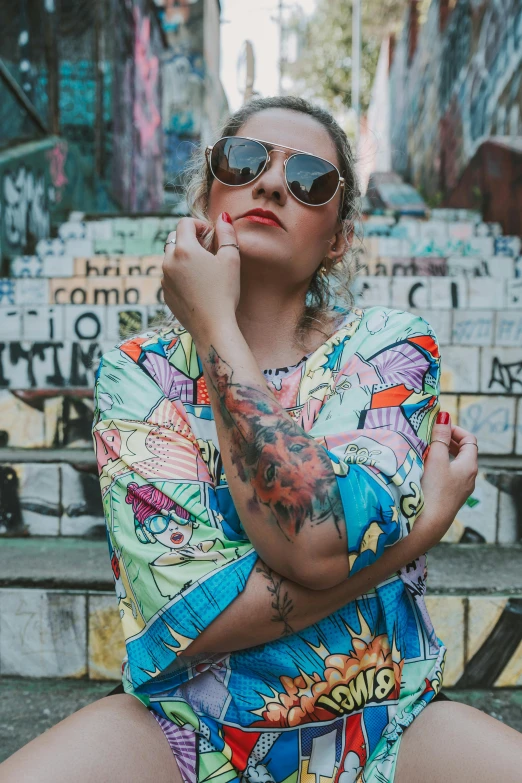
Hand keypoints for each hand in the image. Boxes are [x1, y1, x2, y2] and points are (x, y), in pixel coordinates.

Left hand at [162, 213, 240, 337]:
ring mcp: (164, 278)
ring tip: (203, 269)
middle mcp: (168, 261)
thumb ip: (226, 234)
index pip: (184, 223)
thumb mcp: (231, 259)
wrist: (212, 327)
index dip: (199, 225)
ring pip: (170, 257)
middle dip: (190, 239)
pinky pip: (169, 275)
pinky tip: (197, 285)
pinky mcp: (165, 293)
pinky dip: (180, 273)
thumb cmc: (224, 292)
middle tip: (207, 250)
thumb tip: (222, 217)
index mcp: (184, 249)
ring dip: (184, 256)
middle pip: (174, 238)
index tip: (211, 236)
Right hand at [416, 413, 477, 547]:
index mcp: (469, 466)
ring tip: (426, 451)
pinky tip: (424, 470)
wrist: (428, 524)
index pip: (469, 440)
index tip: (439, 426)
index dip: (455, 429)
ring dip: (442, 454)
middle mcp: (468, 478)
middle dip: (448, 441)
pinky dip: (439, 467)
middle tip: (432, 436)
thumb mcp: (436, 459)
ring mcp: (460, 489)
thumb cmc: (433, 489)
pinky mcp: (449, 498)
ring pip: (454, 464)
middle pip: (463, 452)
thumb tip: (445, 417)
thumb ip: (440, 437)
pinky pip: (448, 476)